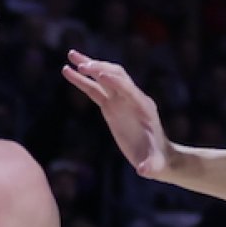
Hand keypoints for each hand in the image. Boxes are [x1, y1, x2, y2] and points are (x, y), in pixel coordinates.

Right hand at [62, 51, 170, 178]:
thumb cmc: (157, 160)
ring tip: (70, 54)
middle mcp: (132, 99)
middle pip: (115, 76)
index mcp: (143, 107)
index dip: (115, 81)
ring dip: (88, 65)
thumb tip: (143, 171)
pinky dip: (82, 80)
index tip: (100, 73)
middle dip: (99, 69)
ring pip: (103, 77)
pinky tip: (67, 71)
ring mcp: (120, 100)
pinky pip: (94, 89)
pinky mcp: (110, 106)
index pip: (128, 89)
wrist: (158, 157)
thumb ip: (150, 166)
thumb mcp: (155, 165)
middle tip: (81, 65)